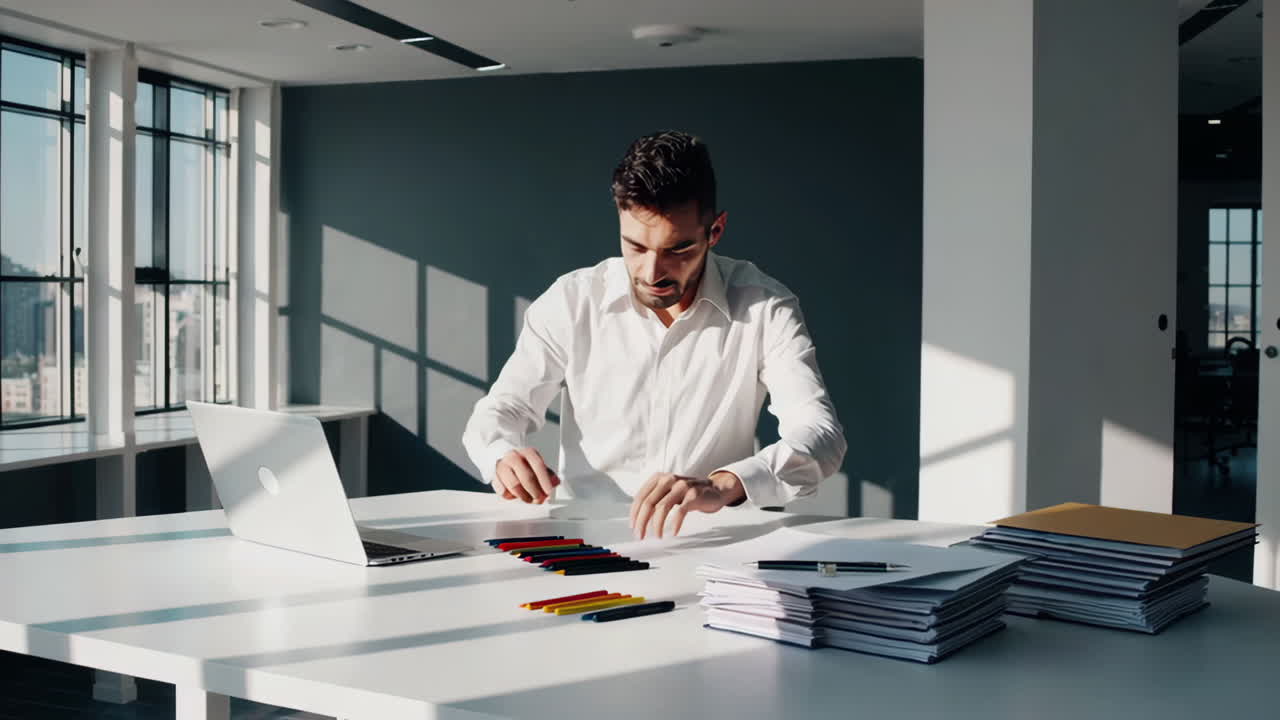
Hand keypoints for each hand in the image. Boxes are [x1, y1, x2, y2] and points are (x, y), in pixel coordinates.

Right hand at [494, 448, 559, 503]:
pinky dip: (511, 496)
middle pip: (526, 478)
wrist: (501, 455)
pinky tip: (516, 494)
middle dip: (535, 492)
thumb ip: (548, 474)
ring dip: (524, 496)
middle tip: (540, 499)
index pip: (538, 466)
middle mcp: (514, 457)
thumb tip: (555, 482)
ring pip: (514, 486)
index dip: (545, 481)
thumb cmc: (522, 463)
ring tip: (529, 498)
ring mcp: (502, 466)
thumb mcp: (537, 464)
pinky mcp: (493, 476)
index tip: (549, 491)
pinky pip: (503, 491)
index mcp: (528, 453)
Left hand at [629, 471, 744, 539]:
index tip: (633, 527)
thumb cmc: (688, 494)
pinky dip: (675, 524)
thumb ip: (655, 500)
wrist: (714, 489)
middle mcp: (669, 479)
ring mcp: (682, 486)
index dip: (634, 514)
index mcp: (659, 478)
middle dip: (642, 522)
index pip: (640, 496)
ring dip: (657, 525)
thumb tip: (638, 520)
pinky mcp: (693, 495)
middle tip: (640, 535)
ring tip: (658, 536)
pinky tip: (673, 532)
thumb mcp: (669, 492)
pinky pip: (680, 511)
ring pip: (662, 507)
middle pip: (649, 503)